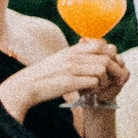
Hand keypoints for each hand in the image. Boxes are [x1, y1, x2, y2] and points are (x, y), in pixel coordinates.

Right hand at [1, 41, 126, 117]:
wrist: (25, 87)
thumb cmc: (45, 76)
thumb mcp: (60, 59)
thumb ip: (76, 55)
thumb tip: (95, 51)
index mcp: (71, 51)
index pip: (101, 45)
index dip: (109, 56)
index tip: (107, 68)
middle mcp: (72, 56)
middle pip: (106, 58)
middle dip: (111, 71)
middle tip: (107, 81)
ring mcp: (70, 68)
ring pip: (102, 69)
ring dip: (104, 81)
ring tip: (96, 88)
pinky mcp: (68, 82)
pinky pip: (94, 82)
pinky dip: (95, 89)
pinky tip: (88, 93)